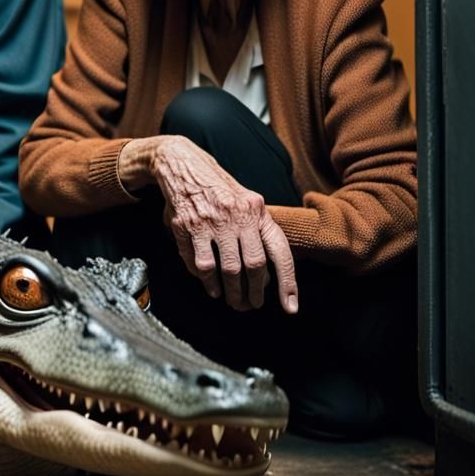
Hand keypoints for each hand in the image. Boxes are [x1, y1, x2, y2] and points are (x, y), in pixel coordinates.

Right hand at [119, 135, 297, 313]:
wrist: (184, 167)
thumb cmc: (220, 191)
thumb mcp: (247, 202)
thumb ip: (258, 232)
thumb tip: (267, 276)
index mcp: (256, 210)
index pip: (278, 251)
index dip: (287, 282)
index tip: (290, 308)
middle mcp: (236, 215)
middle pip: (251, 265)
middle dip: (252, 292)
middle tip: (248, 305)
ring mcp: (209, 220)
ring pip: (224, 268)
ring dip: (228, 291)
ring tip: (230, 300)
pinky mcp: (185, 226)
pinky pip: (198, 262)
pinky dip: (205, 280)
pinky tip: (210, 286)